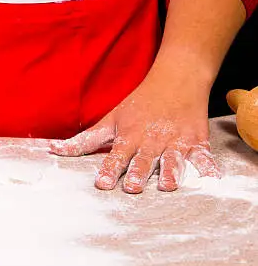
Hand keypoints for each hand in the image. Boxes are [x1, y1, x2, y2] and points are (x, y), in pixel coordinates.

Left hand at [49, 73, 219, 193]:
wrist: (177, 78)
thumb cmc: (139, 103)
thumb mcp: (110, 120)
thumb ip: (84, 141)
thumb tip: (53, 151)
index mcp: (129, 136)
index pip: (116, 157)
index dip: (109, 170)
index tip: (102, 185)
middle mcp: (151, 140)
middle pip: (143, 160)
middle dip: (139, 173)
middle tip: (133, 188)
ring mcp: (176, 141)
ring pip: (172, 160)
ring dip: (170, 172)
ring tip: (167, 187)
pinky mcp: (197, 140)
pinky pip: (203, 156)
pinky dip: (208, 166)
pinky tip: (211, 178)